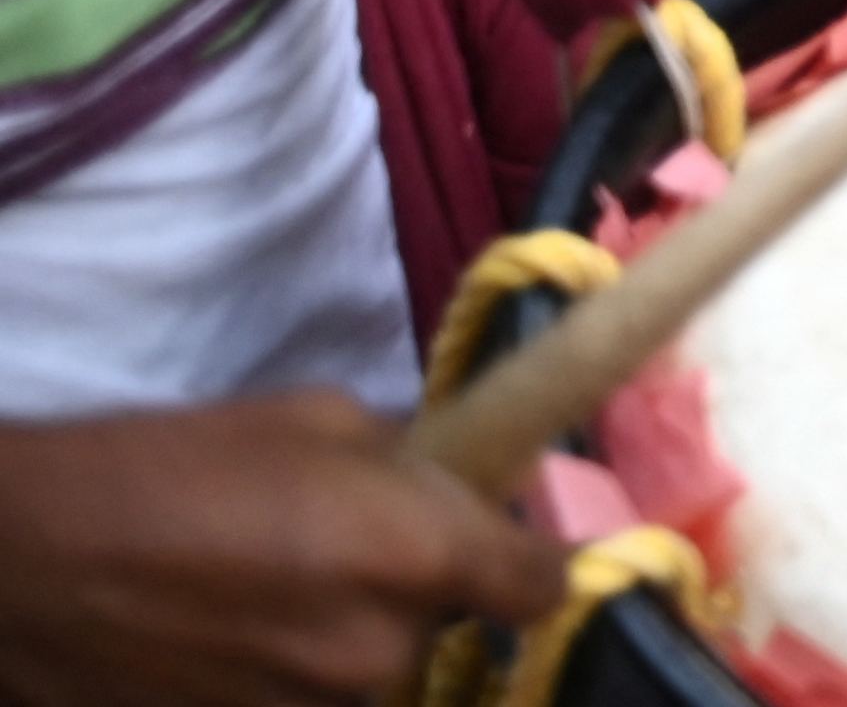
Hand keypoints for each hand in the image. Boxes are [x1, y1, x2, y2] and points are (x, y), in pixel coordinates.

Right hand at [0, 398, 561, 706]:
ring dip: (348, 633)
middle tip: (350, 544)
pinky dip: (286, 665)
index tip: (522, 546)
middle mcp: (380, 649)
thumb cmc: (175, 465)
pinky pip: (304, 695)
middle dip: (416, 590)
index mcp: (419, 554)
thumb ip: (413, 463)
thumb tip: (461, 485)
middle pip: (442, 629)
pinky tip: (234, 624)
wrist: (30, 557)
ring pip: (372, 670)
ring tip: (273, 583)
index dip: (537, 562)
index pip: (541, 587)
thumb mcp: (319, 421)